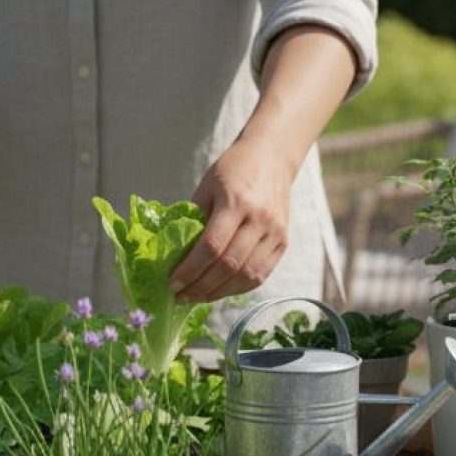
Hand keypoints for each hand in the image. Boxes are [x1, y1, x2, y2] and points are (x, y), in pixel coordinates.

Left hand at [169, 138, 297, 302]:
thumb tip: (174, 255)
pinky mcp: (283, 242)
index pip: (211, 246)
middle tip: (180, 296)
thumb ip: (193, 219)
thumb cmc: (232, 170)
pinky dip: (237, 287)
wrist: (272, 158)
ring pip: (247, 275)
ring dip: (218, 293)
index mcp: (236, 202)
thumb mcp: (206, 187)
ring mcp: (275, 232)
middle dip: (201, 287)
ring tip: (196, 297)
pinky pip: (260, 274)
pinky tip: (218, 291)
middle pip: (229, 265)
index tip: (172, 284)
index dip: (190, 270)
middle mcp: (259, 220)